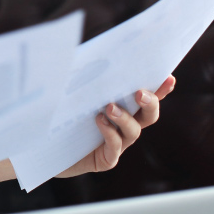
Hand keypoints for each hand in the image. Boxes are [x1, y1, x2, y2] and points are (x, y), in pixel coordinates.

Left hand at [55, 76, 174, 178]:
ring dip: (124, 117)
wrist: (44, 147)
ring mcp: (116, 144)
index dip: (160, 89)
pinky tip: (99, 121)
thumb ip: (84, 76)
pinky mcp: (105, 159)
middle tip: (141, 93)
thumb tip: (89, 54)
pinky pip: (115, 147)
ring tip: (109, 106)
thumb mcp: (72, 92)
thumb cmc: (60, 114)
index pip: (146, 97)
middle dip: (150, 103)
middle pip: (149, 115)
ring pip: (133, 131)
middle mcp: (123, 126)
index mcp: (122, 107)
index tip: (169, 78)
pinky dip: (110, 133)